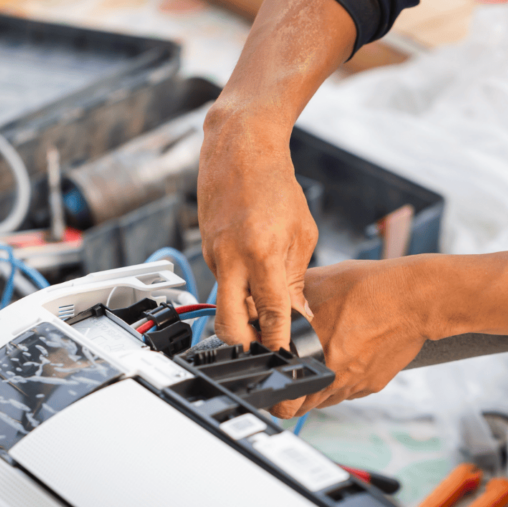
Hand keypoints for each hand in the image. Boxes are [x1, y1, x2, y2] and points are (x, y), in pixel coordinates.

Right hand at [198, 110, 317, 352]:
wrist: (239, 150)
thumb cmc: (274, 185)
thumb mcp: (301, 233)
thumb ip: (296, 278)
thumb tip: (298, 314)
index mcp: (261, 253)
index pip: (269, 312)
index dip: (278, 340)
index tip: (286, 357)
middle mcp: (230, 259)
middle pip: (227, 324)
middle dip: (244, 345)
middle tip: (265, 348)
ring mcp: (213, 256)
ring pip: (224, 303)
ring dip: (243, 314)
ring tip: (268, 309)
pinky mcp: (206, 251)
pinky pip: (222, 282)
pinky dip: (238, 289)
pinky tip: (255, 277)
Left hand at [270, 259, 429, 418]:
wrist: (413, 299)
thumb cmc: (368, 287)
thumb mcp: (317, 283)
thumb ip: (290, 298)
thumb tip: (270, 302)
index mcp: (311, 354)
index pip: (284, 394)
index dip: (276, 391)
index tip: (274, 386)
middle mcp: (332, 376)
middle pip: (303, 405)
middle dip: (293, 398)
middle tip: (289, 384)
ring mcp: (354, 384)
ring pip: (326, 401)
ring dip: (317, 392)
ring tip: (317, 368)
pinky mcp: (373, 384)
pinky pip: (349, 391)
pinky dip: (342, 382)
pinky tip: (343, 361)